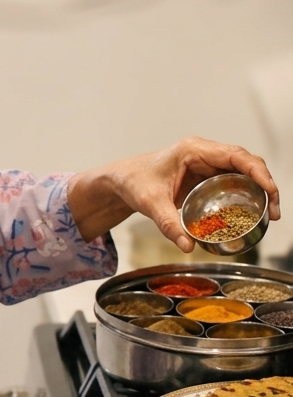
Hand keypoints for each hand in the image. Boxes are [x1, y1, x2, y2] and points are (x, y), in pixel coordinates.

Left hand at [68, 137, 279, 251]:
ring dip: (259, 189)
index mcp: (193, 150)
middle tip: (274, 211)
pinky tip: (253, 211)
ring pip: (242, 171)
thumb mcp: (150, 203)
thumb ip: (168, 224)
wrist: (121, 181)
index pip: (236, 155)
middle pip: (246, 163)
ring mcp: (206, 163)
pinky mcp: (204, 176)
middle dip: (265, 183)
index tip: (270, 190)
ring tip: (270, 214)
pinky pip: (232, 180)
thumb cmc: (133, 182)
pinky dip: (246, 193)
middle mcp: (203, 153)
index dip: (258, 171)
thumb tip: (188, 246)